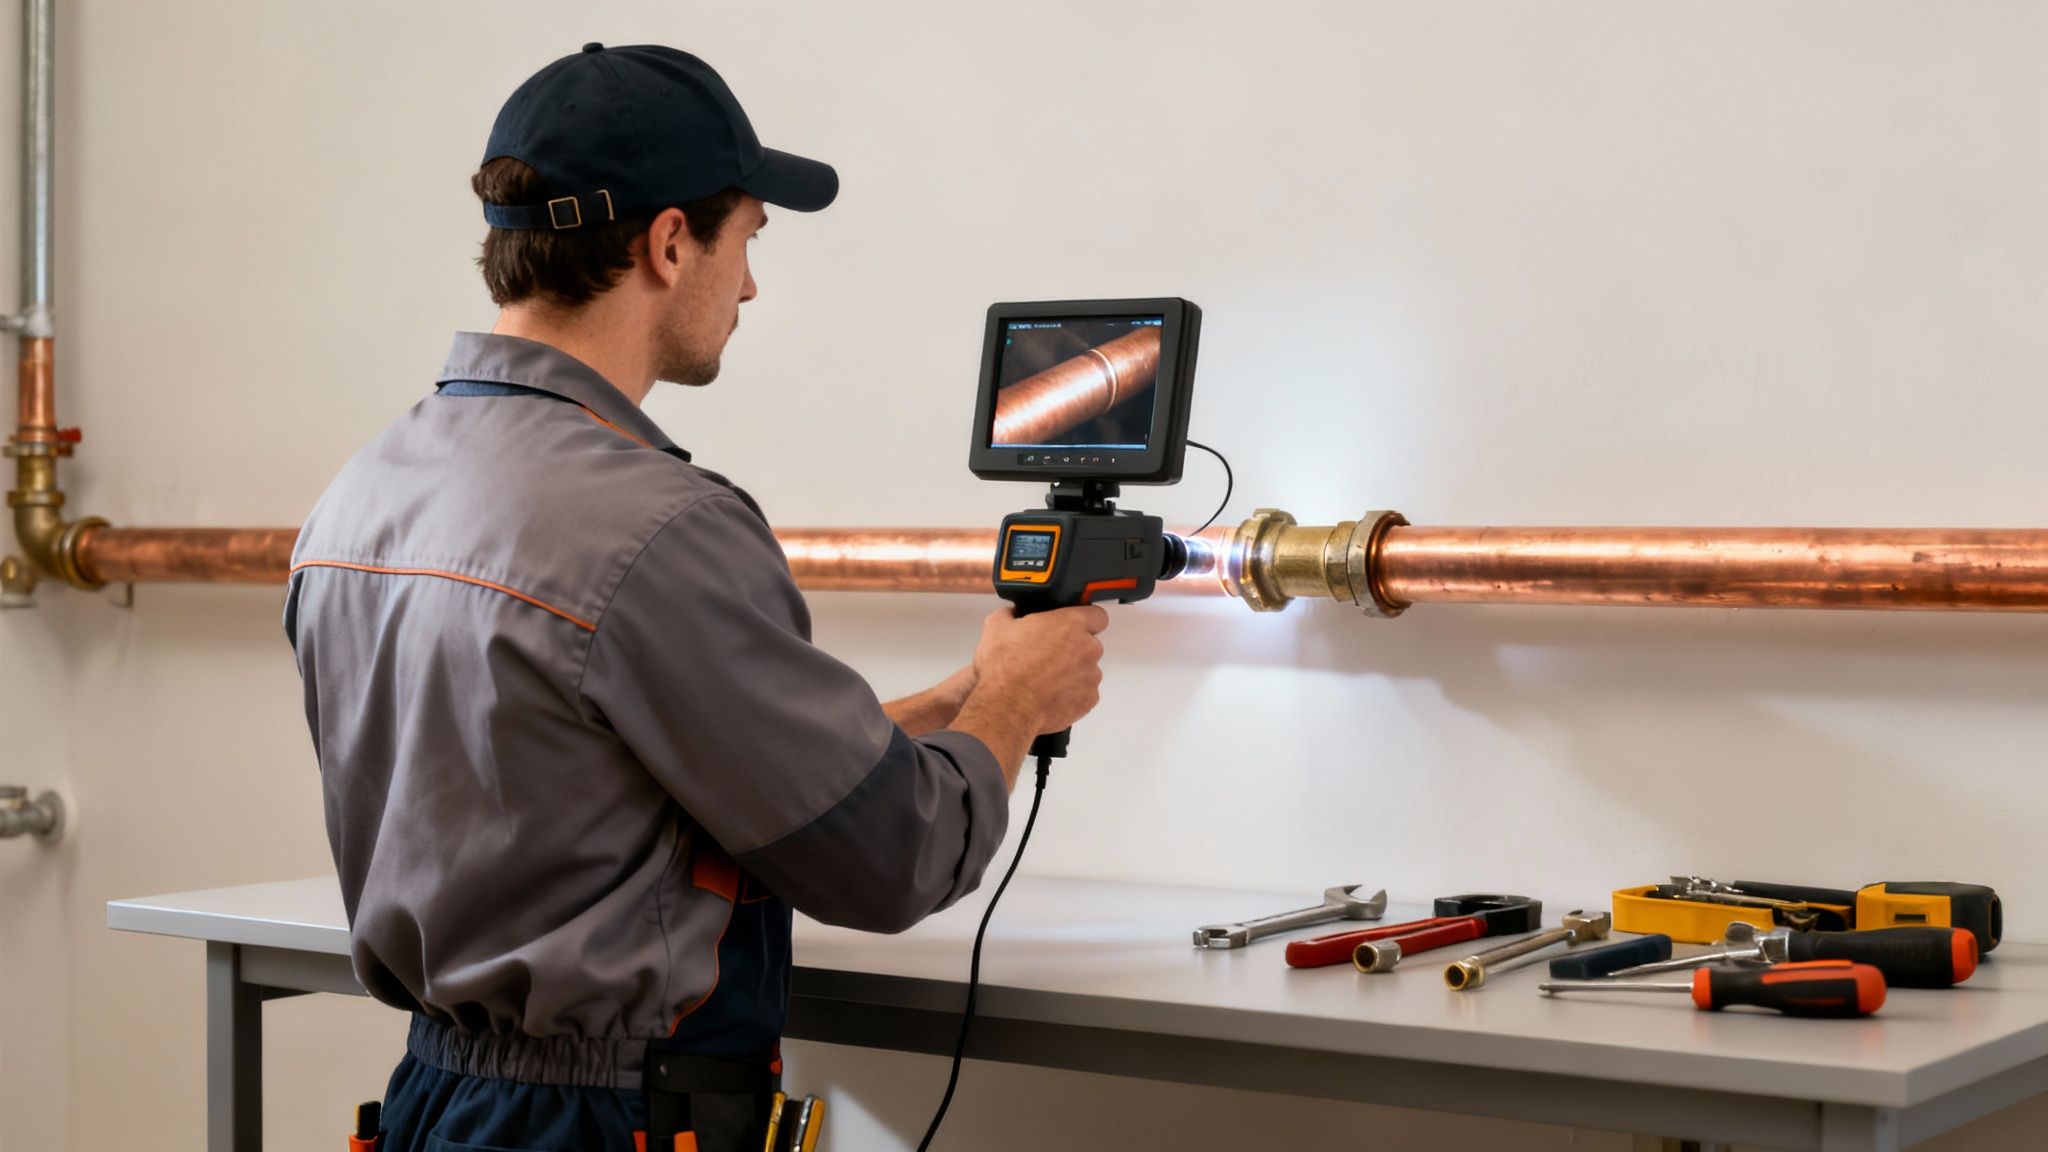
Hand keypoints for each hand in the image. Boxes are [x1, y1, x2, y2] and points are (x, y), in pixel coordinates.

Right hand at [970, 604, 1110, 734]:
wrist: (1006, 707)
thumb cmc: (1006, 670)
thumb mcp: (996, 627)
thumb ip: (1011, 614)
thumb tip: (1011, 615)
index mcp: (1071, 625)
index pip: (1097, 616)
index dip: (1084, 620)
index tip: (1073, 626)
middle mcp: (1087, 649)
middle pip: (1089, 644)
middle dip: (1072, 648)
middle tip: (1047, 655)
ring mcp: (1090, 676)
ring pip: (1087, 670)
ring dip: (1071, 672)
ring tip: (1044, 679)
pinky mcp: (1088, 700)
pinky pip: (1084, 693)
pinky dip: (1071, 694)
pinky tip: (1049, 694)